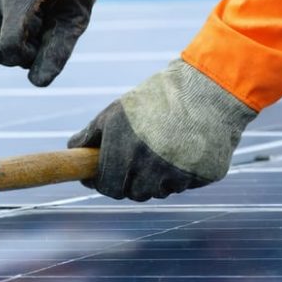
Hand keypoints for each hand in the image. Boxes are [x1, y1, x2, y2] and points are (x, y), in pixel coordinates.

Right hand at [0, 0, 113, 86]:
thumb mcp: (74, 23)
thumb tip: (38, 83)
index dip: (28, 57)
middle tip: (38, 34)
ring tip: (28, 28)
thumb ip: (57, 53)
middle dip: (18, 55)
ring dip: (8, 49)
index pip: (9, 47)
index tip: (44, 42)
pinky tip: (15, 26)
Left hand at [68, 60, 256, 200]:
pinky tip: (185, 150)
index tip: (105, 177)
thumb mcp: (117, 110)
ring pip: (159, 192)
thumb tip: (73, 151)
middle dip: (130, 183)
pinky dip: (181, 174)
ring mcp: (178, 174)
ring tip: (163, 151)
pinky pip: (184, 186)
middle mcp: (149, 166)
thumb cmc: (157, 98)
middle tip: (135, 164)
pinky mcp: (203, 177)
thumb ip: (91, 134)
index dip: (104, 183)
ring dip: (156, 180)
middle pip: (133, 194)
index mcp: (123, 149)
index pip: (107, 187)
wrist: (208, 87)